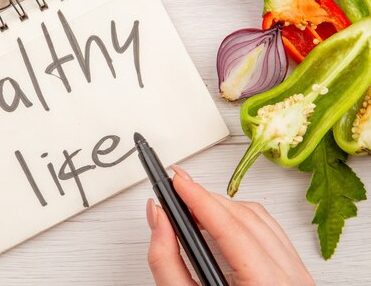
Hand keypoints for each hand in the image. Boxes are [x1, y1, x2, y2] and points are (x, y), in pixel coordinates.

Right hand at [146, 165, 313, 285]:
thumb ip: (166, 261)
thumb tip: (158, 219)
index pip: (229, 227)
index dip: (198, 197)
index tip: (175, 180)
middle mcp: (290, 279)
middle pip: (244, 217)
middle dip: (205, 199)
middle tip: (175, 190)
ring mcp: (298, 276)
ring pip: (259, 219)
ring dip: (221, 206)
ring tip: (191, 204)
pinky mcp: (295, 274)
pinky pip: (269, 231)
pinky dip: (240, 219)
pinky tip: (218, 221)